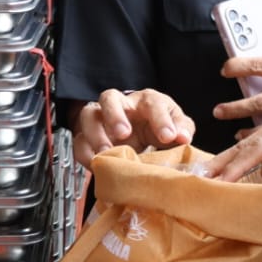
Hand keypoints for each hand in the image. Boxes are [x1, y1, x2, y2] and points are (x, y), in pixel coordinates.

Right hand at [70, 88, 195, 166]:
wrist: (140, 130)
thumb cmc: (159, 126)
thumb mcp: (176, 125)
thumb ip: (182, 129)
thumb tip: (183, 138)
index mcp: (147, 101)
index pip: (153, 103)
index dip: (161, 119)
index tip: (169, 137)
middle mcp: (121, 105)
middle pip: (109, 98)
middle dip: (115, 115)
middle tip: (124, 134)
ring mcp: (101, 118)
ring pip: (88, 115)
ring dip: (95, 133)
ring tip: (106, 152)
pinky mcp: (88, 135)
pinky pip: (79, 140)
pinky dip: (85, 153)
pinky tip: (95, 164)